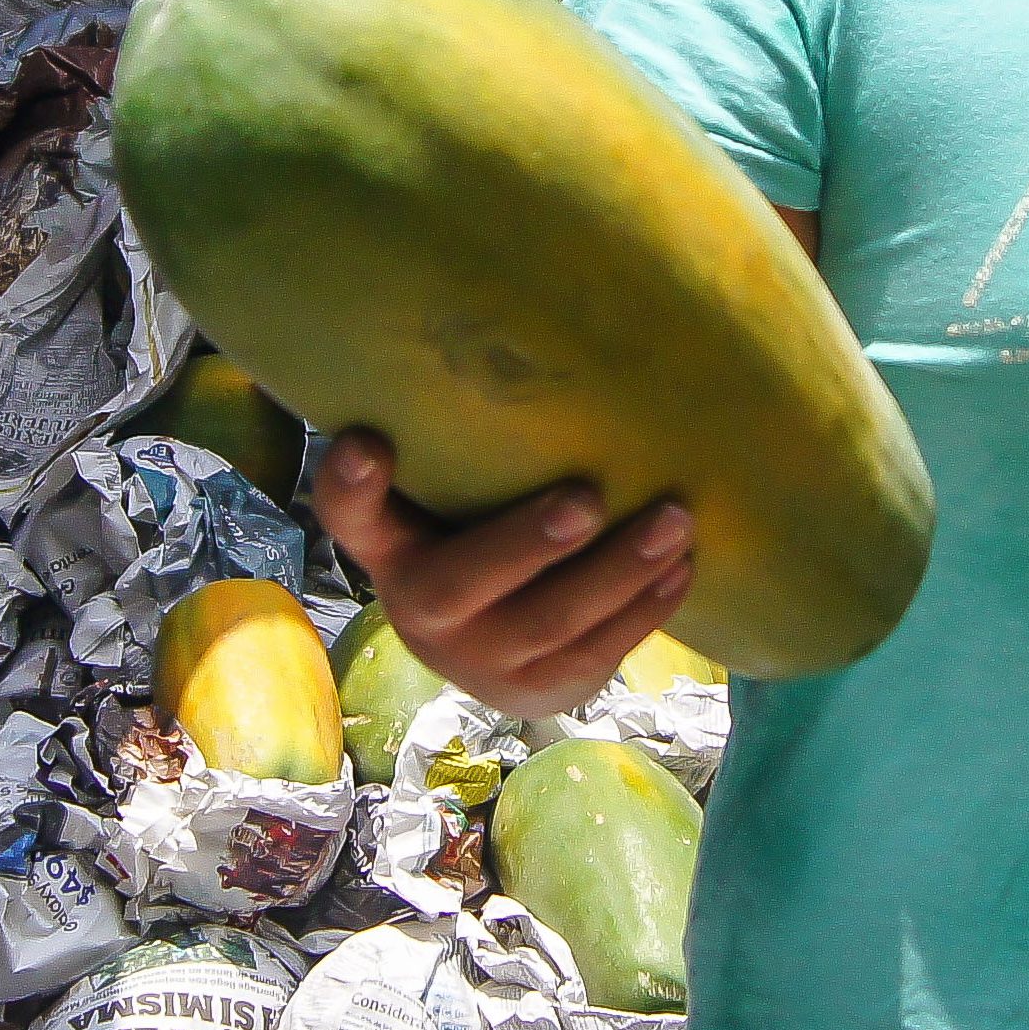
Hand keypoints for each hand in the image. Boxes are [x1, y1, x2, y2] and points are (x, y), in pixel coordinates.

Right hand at [309, 430, 694, 718]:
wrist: (488, 649)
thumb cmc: (475, 537)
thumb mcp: (450, 498)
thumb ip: (461, 451)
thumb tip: (540, 340)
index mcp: (391, 548)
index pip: (349, 516)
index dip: (351, 485)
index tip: (368, 442)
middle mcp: (422, 610)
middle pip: (460, 582)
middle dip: (526, 542)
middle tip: (588, 498)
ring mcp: (480, 660)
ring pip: (549, 622)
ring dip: (619, 571)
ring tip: (674, 521)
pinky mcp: (540, 690)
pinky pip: (595, 654)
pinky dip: (644, 609)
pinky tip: (679, 568)